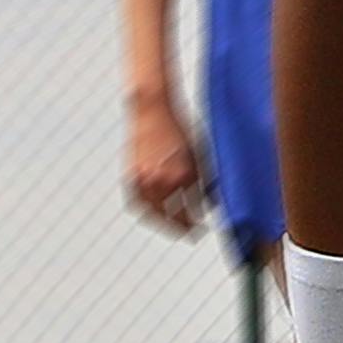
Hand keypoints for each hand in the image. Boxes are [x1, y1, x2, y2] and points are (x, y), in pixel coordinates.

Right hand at [123, 93, 209, 233]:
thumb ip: (205, 180)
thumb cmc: (181, 128)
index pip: (194, 211)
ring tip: (173, 228)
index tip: (203, 228)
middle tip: (191, 234)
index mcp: (184, 174)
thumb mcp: (199, 153)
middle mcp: (163, 180)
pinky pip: (137, 203)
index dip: (199, 222)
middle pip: (175, 217)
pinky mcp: (131, 176)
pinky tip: (154, 215)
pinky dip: (146, 211)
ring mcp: (144, 179)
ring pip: (154, 214)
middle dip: (185, 227)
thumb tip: (211, 204)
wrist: (152, 108)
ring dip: (165, 224)